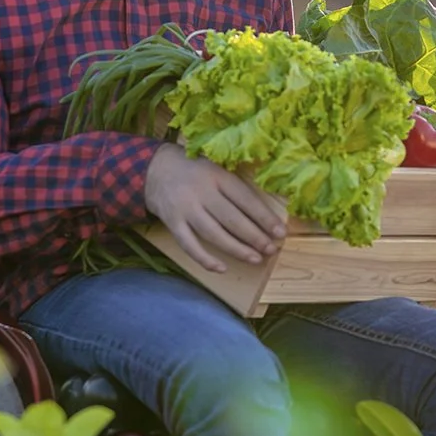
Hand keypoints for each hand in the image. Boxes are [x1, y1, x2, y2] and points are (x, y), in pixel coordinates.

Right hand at [145, 143, 286, 272]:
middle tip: (271, 249)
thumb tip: (265, 212)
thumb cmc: (194, 170)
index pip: (244, 199)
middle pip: (231, 218)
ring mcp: (185, 209)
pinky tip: (221, 268)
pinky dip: (205, 259)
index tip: (280, 232)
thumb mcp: (215, 167)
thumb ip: (235, 186)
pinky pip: (189, 245)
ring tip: (255, 259)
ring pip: (213, 234)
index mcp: (216, 175)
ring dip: (236, 249)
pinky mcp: (172, 223)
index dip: (264, 217)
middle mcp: (201, 192)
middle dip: (254, 236)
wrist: (154, 169)